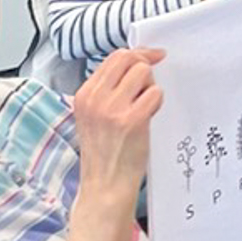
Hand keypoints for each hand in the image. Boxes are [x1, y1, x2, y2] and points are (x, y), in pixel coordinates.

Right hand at [71, 48, 163, 220]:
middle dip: (144, 65)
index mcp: (84, 95)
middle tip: (150, 82)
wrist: (105, 186)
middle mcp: (95, 99)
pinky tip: (149, 117)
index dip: (136, 55)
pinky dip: (157, 102)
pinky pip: (155, 93)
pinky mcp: (132, 120)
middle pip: (128, 58)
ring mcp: (112, 109)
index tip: (152, 57)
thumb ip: (108, 91)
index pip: (113, 58)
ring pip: (143, 72)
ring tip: (144, 107)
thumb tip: (135, 64)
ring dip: (150, 87)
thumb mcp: (94, 116)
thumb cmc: (104, 152)